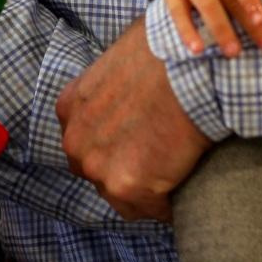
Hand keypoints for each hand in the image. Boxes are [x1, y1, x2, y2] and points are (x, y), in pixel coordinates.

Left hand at [57, 18, 210, 219]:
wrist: (190, 67)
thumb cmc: (167, 50)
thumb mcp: (124, 55)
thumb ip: (115, 77)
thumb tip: (134, 77)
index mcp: (71, 108)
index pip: (87, 143)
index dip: (115, 146)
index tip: (140, 144)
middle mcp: (76, 141)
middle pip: (98, 173)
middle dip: (126, 171)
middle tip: (160, 163)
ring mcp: (98, 167)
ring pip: (122, 197)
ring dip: (147, 192)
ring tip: (176, 178)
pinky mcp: (127, 187)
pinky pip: (152, 210)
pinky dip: (170, 205)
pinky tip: (187, 188)